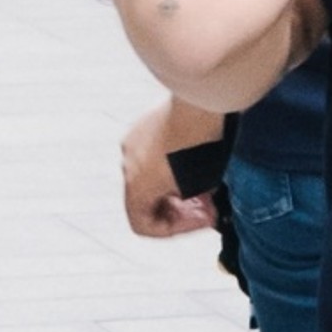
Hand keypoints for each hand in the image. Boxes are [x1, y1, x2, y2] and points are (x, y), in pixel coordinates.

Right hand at [119, 94, 222, 241]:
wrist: (202, 101)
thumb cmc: (200, 141)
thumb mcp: (203, 186)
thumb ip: (194, 204)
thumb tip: (200, 204)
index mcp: (136, 186)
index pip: (143, 225)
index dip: (174, 229)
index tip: (197, 220)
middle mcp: (128, 164)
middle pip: (146, 201)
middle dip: (177, 207)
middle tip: (203, 205)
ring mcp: (133, 142)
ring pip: (149, 176)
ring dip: (173, 185)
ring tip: (203, 182)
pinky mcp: (143, 125)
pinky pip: (152, 154)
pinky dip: (169, 164)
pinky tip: (193, 158)